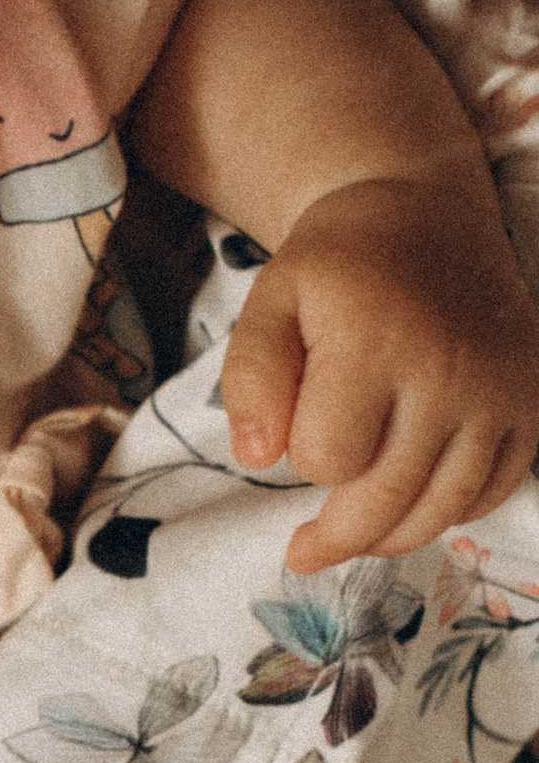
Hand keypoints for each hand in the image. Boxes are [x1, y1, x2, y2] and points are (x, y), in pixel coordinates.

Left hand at [220, 175, 538, 574]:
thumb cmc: (340, 264)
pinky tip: (414, 503)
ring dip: (390, 538)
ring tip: (354, 537)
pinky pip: (492, 491)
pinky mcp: (530, 402)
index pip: (328, 458)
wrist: (426, 212)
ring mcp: (500, 390)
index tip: (300, 434)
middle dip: (337, 536)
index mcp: (375, 343)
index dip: (303, 459)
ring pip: (442, 509)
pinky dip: (449, 513)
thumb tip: (258, 459)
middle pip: (387, 500)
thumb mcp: (272, 300)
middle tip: (304, 550)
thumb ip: (251, 378)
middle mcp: (448, 371)